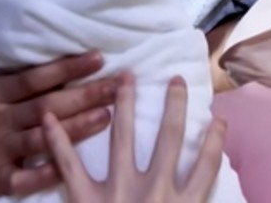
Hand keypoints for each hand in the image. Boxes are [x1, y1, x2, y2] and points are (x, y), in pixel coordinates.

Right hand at [0, 52, 116, 200]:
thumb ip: (13, 79)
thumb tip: (54, 56)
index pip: (36, 78)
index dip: (68, 68)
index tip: (99, 58)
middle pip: (47, 106)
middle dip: (85, 95)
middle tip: (118, 86)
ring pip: (43, 138)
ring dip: (76, 128)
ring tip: (106, 117)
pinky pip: (27, 177)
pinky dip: (49, 171)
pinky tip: (75, 164)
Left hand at [44, 74, 226, 202]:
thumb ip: (196, 199)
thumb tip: (215, 191)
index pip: (207, 166)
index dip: (214, 141)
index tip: (218, 121)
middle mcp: (156, 193)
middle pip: (171, 140)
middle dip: (175, 108)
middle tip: (176, 80)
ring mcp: (118, 194)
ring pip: (125, 140)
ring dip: (126, 106)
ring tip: (126, 79)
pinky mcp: (84, 201)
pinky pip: (70, 166)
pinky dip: (58, 141)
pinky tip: (52, 116)